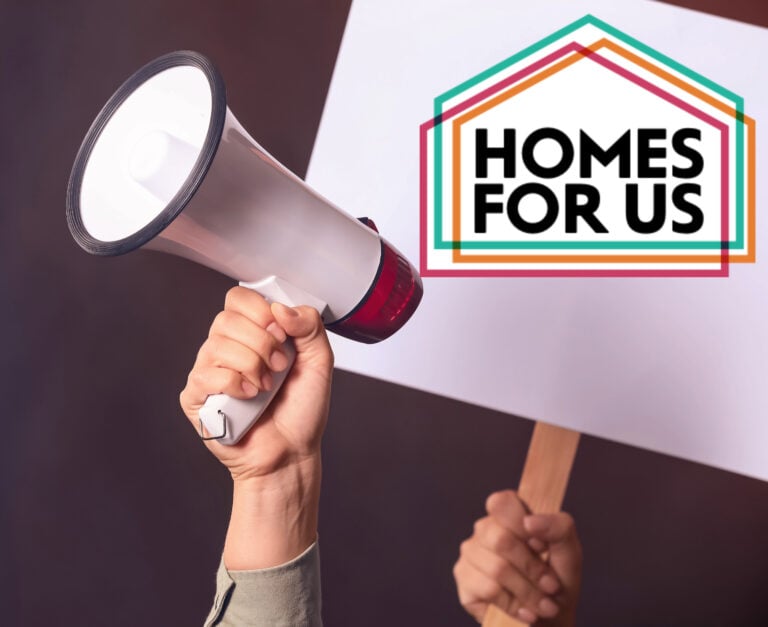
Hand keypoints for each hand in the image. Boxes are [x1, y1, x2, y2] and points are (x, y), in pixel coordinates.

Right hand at [179, 286, 333, 568]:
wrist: (292, 452)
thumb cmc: (301, 410)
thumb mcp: (319, 361)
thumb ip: (310, 326)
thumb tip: (281, 308)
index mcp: (253, 333)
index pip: (239, 298)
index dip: (260, 311)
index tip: (282, 333)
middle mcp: (227, 347)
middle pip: (227, 319)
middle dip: (263, 342)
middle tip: (280, 367)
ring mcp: (209, 370)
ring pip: (217, 344)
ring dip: (253, 365)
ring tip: (266, 387)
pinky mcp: (196, 396)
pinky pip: (206, 374)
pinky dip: (234, 383)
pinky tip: (249, 396)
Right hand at [453, 490, 581, 625]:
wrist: (549, 619)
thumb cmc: (558, 580)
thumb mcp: (570, 552)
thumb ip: (559, 528)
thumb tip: (530, 522)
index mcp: (508, 514)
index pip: (501, 502)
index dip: (521, 524)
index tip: (542, 546)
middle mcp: (485, 529)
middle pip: (501, 540)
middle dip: (532, 569)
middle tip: (551, 586)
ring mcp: (471, 553)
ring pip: (497, 568)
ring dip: (528, 592)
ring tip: (543, 604)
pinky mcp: (464, 579)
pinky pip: (488, 589)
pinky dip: (513, 605)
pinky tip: (524, 611)